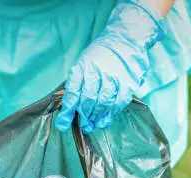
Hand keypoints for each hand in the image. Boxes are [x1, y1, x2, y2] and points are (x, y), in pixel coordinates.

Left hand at [55, 0, 165, 133]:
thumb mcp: (84, 63)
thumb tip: (71, 108)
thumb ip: (78, 83)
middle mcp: (97, 71)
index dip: (67, 111)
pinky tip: (107, 116)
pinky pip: (119, 102)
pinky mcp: (127, 81)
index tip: (63, 124)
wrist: (125, 39)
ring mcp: (113, 76)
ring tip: (94, 124)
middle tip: (84, 126)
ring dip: (97, 117)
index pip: (73, 93)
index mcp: (82, 67)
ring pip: (103, 103)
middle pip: (88, 100)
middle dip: (84, 117)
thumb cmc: (101, 54)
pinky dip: (112, 112)